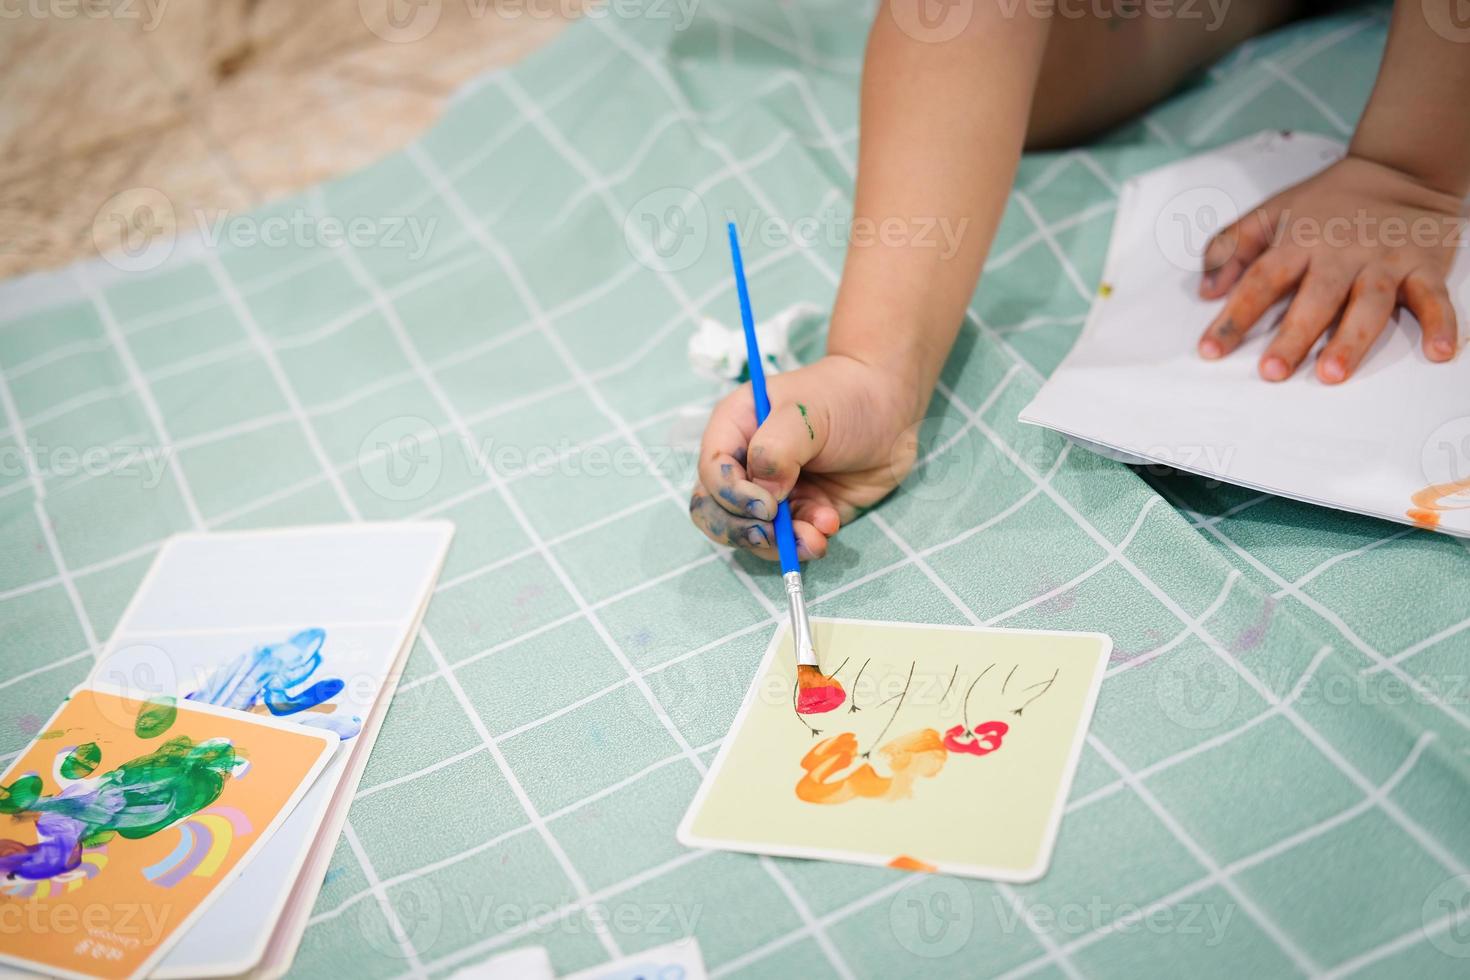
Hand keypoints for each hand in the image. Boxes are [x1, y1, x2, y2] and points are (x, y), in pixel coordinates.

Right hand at [688, 353, 921, 560]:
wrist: (891, 411)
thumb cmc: (844, 398)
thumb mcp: (806, 413)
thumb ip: (776, 451)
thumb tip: (764, 498)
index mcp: (735, 429)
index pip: (712, 472)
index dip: (731, 495)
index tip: (768, 505)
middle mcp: (745, 464)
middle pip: (715, 511)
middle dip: (743, 530)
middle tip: (773, 533)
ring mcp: (771, 492)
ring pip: (750, 535)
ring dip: (779, 544)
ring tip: (815, 538)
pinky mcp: (800, 512)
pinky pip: (788, 541)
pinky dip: (806, 542)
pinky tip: (829, 523)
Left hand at [1197, 155, 1464, 382]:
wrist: (1400, 168)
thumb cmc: (1327, 202)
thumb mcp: (1272, 212)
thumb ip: (1231, 247)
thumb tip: (1204, 289)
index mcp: (1299, 240)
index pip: (1260, 279)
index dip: (1234, 316)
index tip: (1211, 350)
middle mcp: (1341, 252)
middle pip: (1316, 297)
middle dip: (1293, 336)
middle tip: (1272, 372)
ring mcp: (1385, 259)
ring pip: (1369, 302)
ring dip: (1352, 340)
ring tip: (1332, 374)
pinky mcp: (1425, 265)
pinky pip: (1435, 297)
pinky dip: (1441, 323)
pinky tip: (1438, 353)